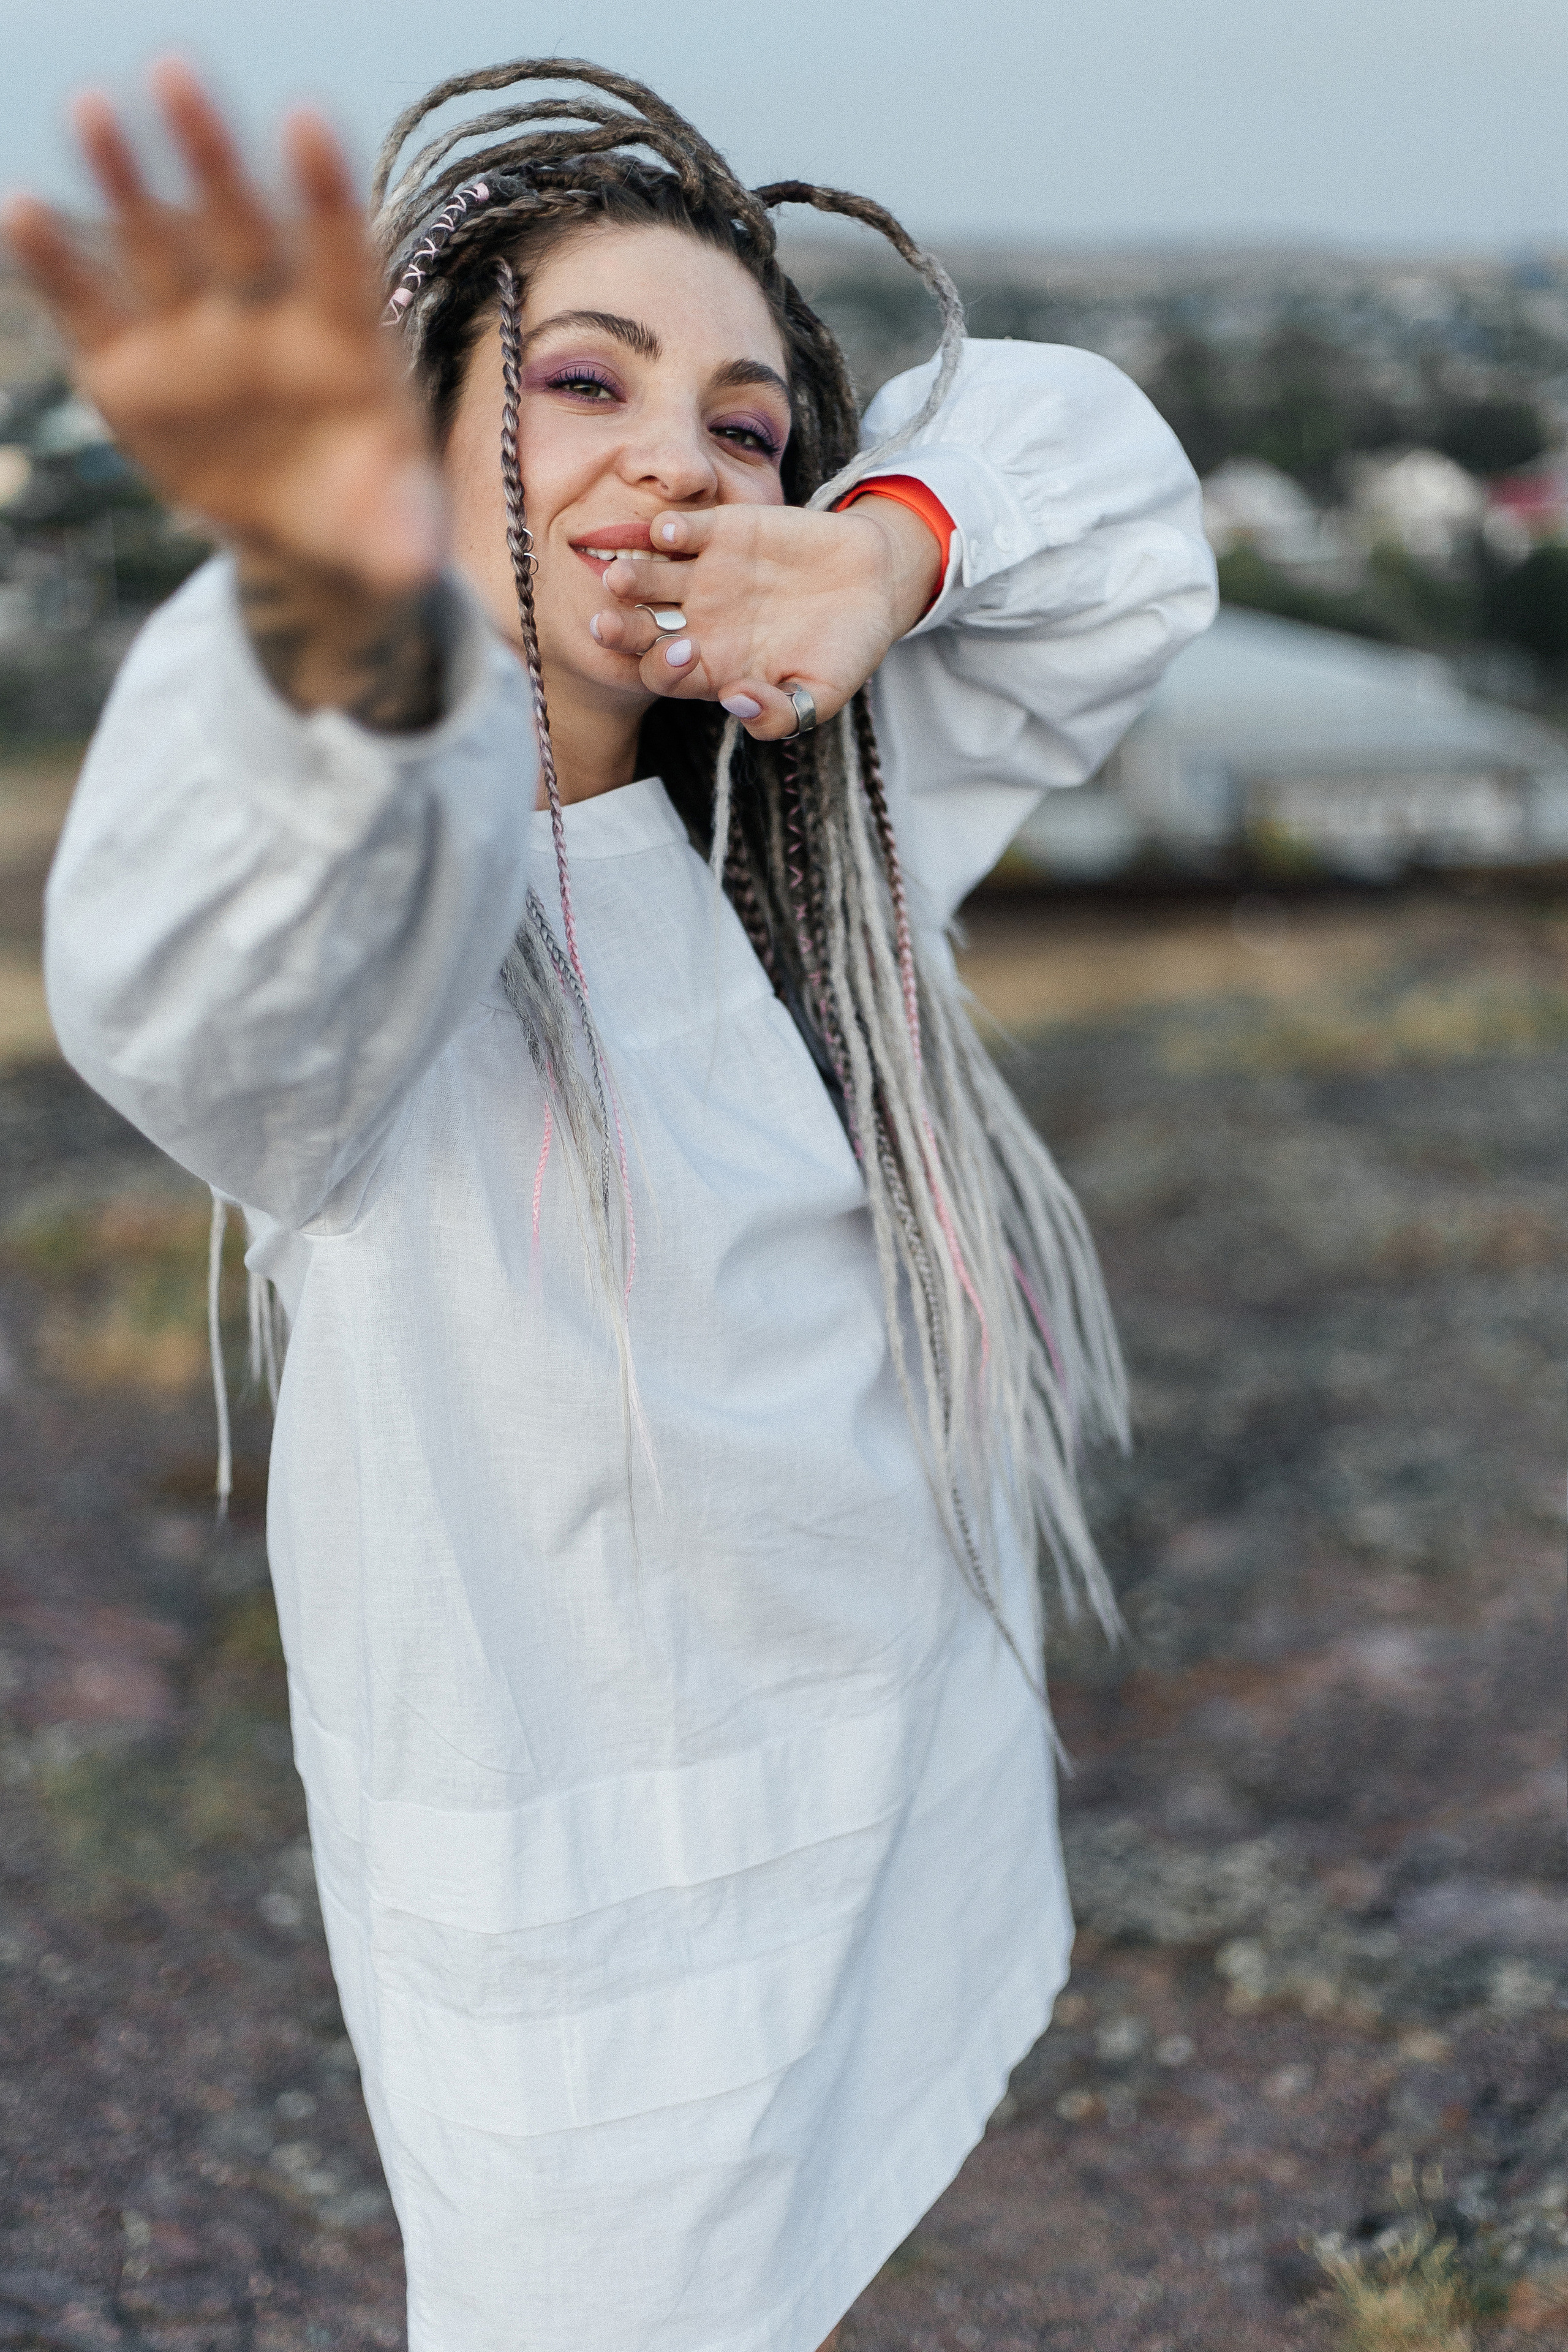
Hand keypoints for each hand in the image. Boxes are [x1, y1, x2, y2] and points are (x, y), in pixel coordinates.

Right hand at [1, 60, 440, 594]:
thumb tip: (411, 569)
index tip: (305, 120)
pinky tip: (21, 212)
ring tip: (94, 110)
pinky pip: (91, 308)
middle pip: (238, 222)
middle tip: (176, 70)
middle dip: (208, 153)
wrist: (308, 530)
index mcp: (345, 336)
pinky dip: (56, 264)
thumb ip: (404, 536)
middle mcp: (265, 316)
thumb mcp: (394, 529)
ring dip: (124, 178)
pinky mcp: (132, 369)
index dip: (322, 189)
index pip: (338, 250)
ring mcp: (194, 335)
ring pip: (158, 243)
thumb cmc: (368, 507)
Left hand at [586, 496, 942, 738]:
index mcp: (712, 668)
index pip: (665, 676)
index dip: (663, 670)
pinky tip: (668, 533)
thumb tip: (737, 704)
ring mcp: (703, 577)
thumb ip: (780, 714)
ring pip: (649, 579)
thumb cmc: (846, 648)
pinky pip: (681, 530)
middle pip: (640, 630)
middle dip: (622, 630)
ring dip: (632, 578)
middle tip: (607, 624)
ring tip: (621, 578)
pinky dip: (670, 529)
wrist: (876, 582)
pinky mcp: (720, 532)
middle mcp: (697, 623)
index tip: (682, 656)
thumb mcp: (822, 693)